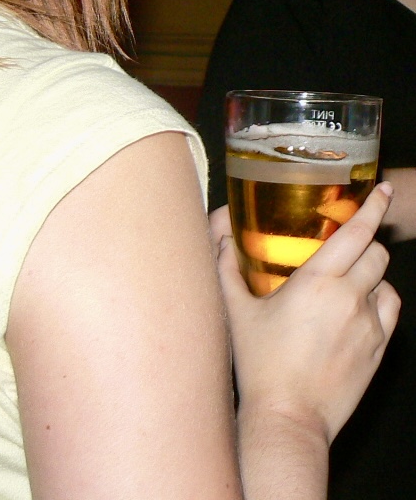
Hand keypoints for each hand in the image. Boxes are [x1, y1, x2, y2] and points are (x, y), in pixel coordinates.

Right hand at [216, 183, 400, 444]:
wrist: (289, 419)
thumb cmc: (260, 366)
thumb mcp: (237, 312)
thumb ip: (227, 269)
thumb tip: (221, 239)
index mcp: (317, 282)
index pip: (356, 233)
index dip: (373, 207)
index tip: (380, 190)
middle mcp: (348, 298)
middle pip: (376, 251)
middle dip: (368, 240)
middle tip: (351, 239)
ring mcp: (368, 325)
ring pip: (386, 280)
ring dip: (372, 272)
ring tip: (351, 278)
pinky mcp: (378, 350)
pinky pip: (390, 311)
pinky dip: (380, 300)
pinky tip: (360, 306)